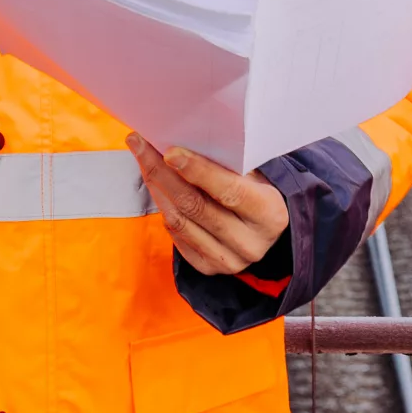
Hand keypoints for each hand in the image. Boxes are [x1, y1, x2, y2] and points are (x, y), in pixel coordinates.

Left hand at [126, 133, 291, 274]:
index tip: (170, 151)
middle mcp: (251, 242)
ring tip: (144, 161)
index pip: (228, 190)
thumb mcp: (254, 176)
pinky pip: (176, 236)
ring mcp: (229, 260)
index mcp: (269, 214)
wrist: (264, 230)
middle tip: (142, 146)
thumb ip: (227, 166)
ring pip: (179, 221)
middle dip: (163, 173)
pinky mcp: (209, 268)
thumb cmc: (256, 191)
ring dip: (157, 189)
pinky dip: (164, 210)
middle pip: (195, 206)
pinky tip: (158, 189)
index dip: (197, 170)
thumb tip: (182, 144)